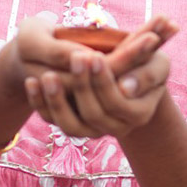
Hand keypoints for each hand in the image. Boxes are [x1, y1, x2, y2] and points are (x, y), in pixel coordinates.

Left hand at [17, 16, 177, 137]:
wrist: (126, 77)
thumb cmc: (144, 62)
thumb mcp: (154, 59)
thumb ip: (148, 62)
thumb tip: (141, 65)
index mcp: (140, 112)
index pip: (119, 102)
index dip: (105, 81)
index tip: (93, 56)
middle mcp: (117, 128)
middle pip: (95, 114)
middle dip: (82, 86)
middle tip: (72, 58)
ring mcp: (94, 130)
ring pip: (71, 126)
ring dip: (56, 102)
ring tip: (45, 76)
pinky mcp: (73, 126)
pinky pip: (53, 122)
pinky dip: (41, 105)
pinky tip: (31, 83)